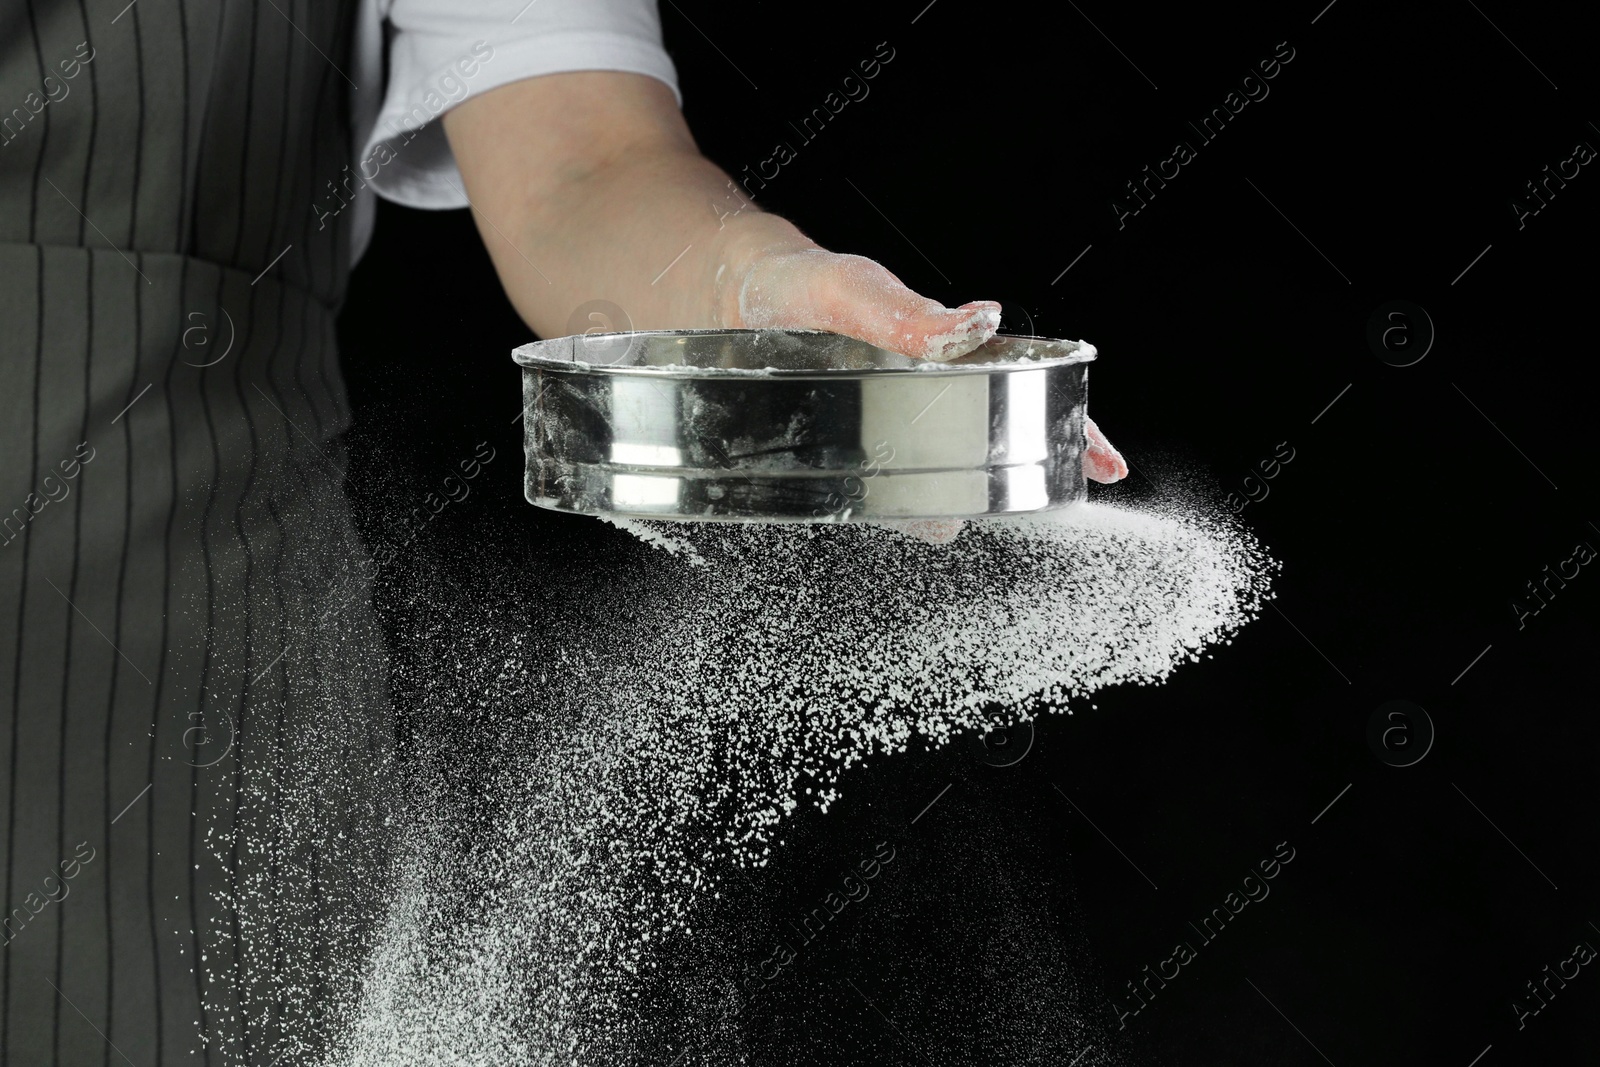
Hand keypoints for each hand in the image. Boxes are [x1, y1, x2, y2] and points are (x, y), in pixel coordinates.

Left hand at [722, 247, 1127, 542]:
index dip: (1070, 428)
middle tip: (1007, 503)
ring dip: (943, 505)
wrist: (718, 291)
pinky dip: (891, 513)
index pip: (1025, 390)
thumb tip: (984, 320)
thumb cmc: (793, 282)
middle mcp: (922, 395)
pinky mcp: (837, 453)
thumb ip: (907, 312)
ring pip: (937, 482)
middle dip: (1008, 482)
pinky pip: (877, 497)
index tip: (1108, 467)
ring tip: (938, 513)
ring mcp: (882, 428)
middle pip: (989, 449)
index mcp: (943, 353)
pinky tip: (884, 517)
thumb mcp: (850, 290)